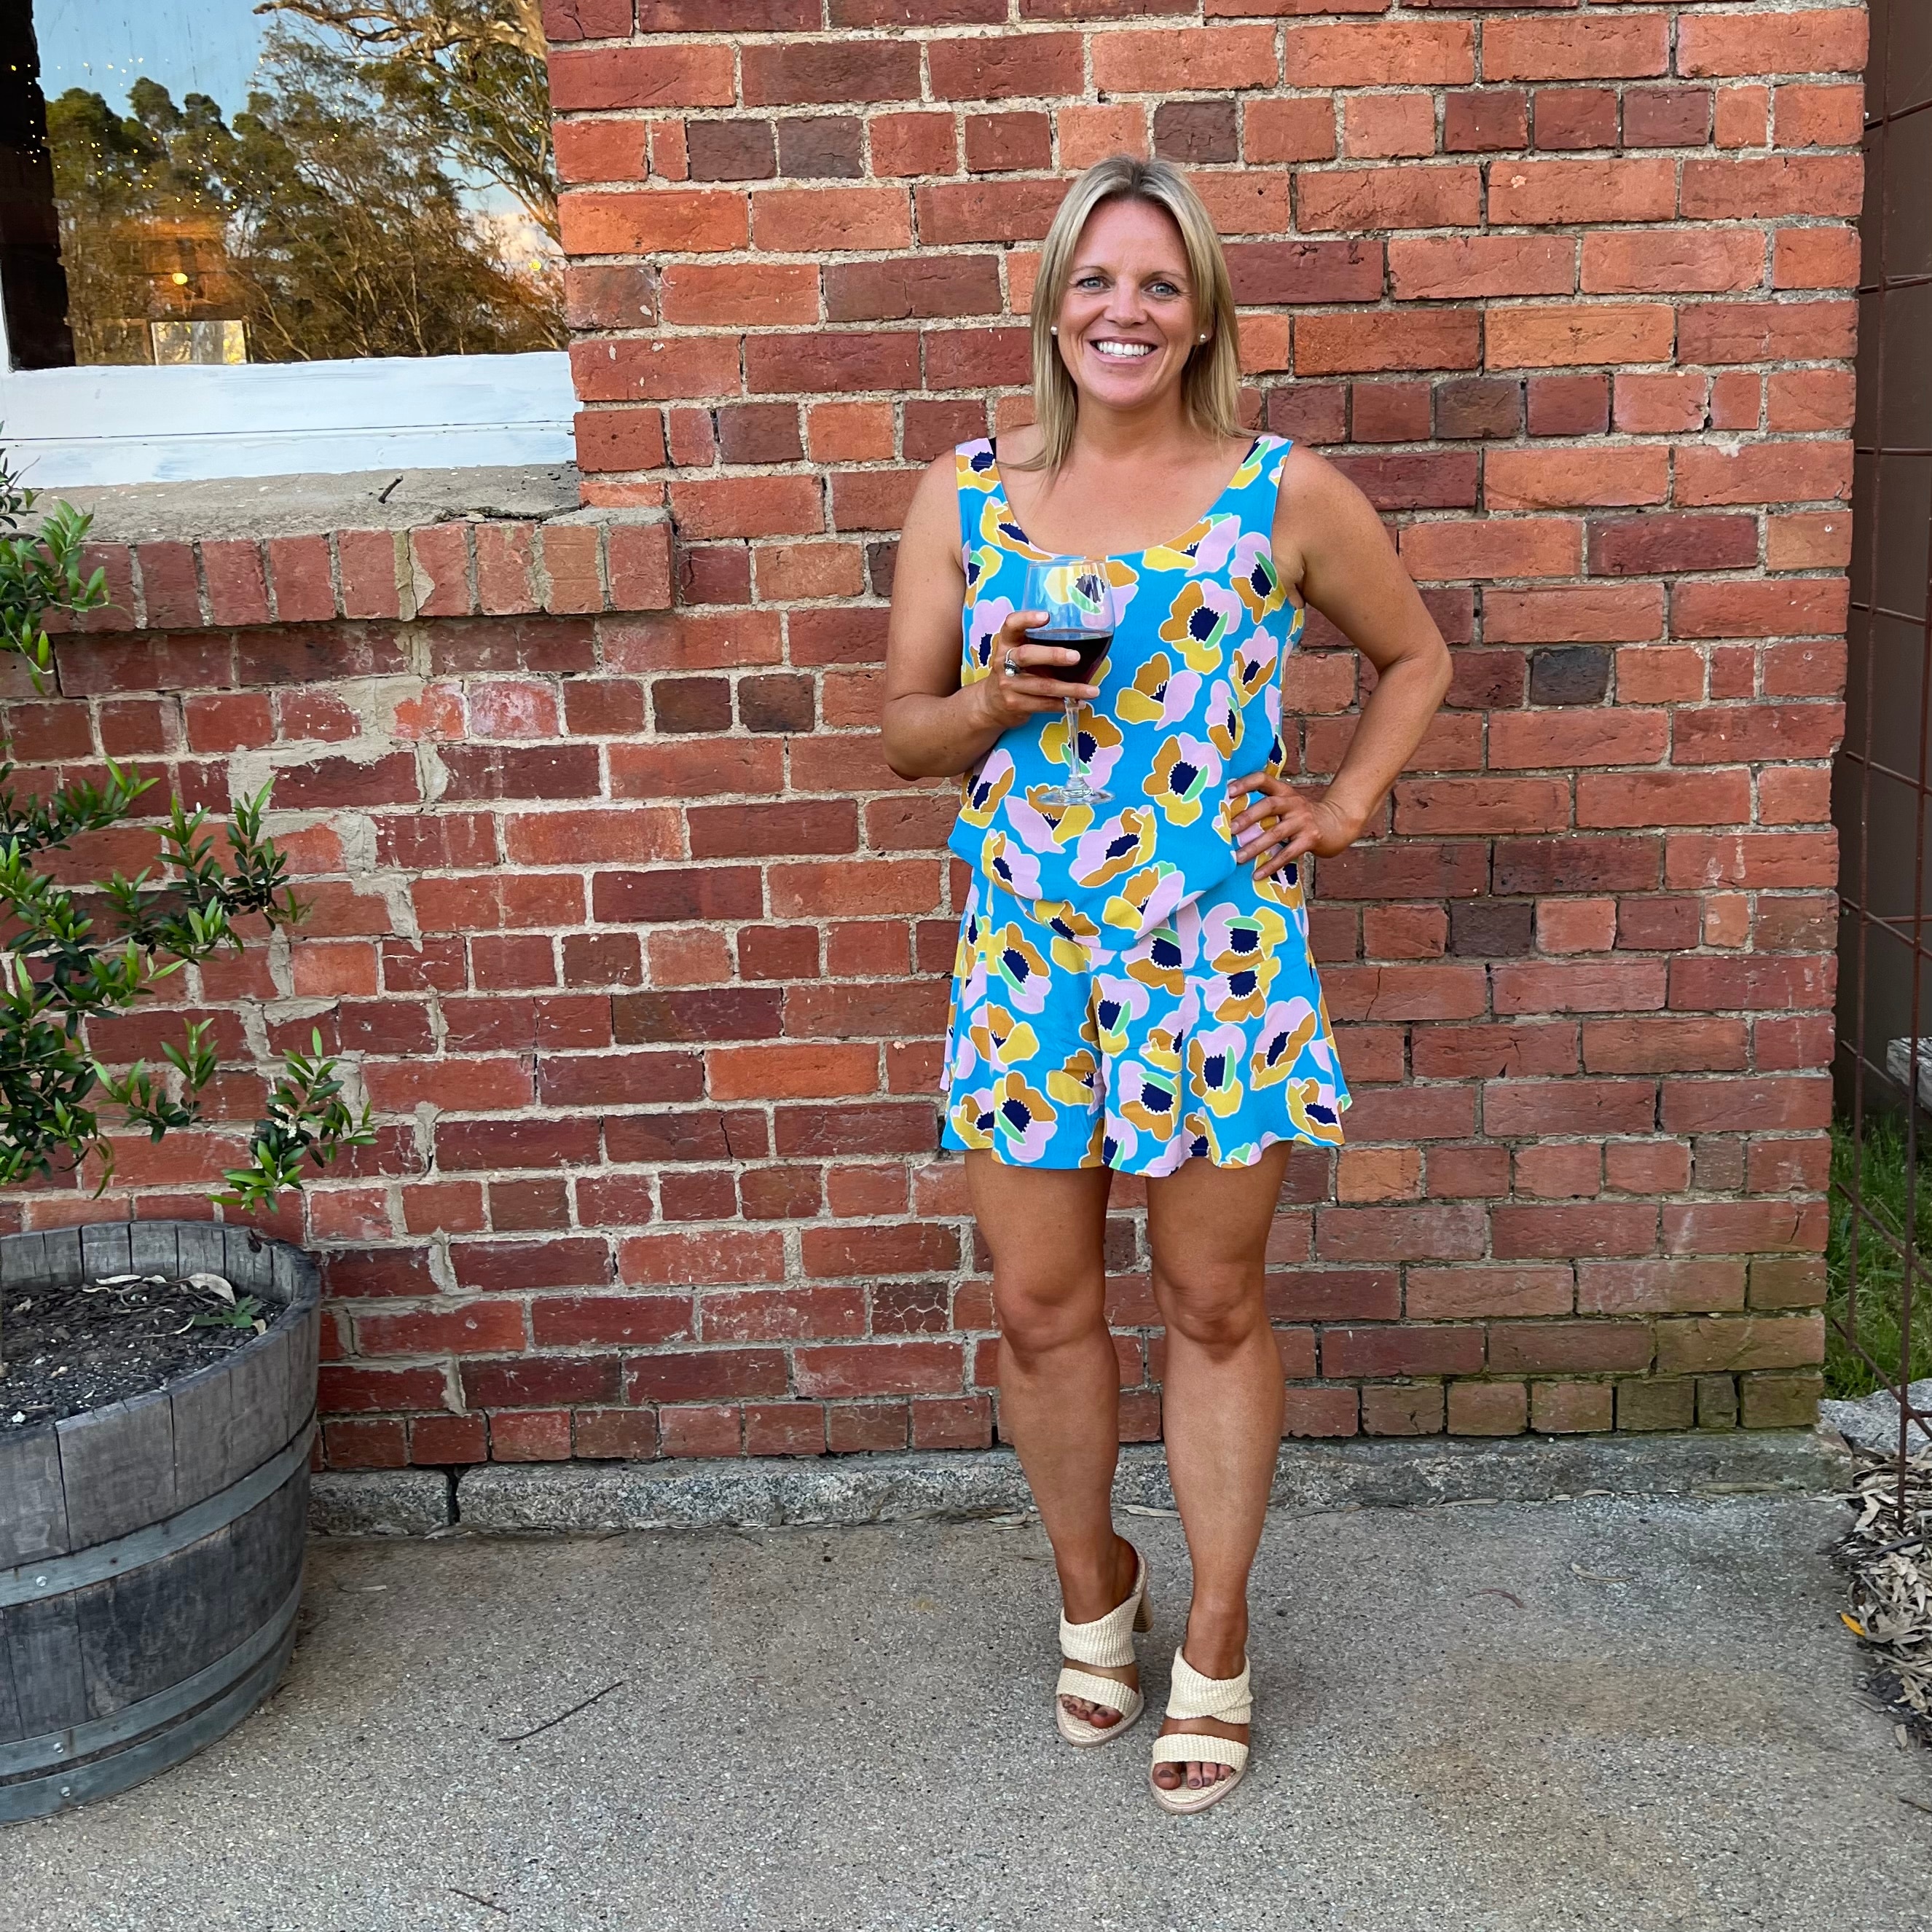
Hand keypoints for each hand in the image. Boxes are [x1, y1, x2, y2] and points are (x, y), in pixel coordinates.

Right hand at [967, 609, 1100, 732]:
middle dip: (1053, 655)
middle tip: (1075, 657)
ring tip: (1092, 691)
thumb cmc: (1014, 672)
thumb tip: (1081, 638)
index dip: (1026, 619)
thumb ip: (1037, 645)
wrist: (990, 704)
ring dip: (1070, 689)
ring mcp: (1008, 685)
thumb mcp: (1018, 654)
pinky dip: (1063, 704)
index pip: (1011, 625)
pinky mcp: (1015, 704)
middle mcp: (1004, 662)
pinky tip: (1079, 703)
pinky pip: (1044, 704)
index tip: (1046, 617)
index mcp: (1007, 643)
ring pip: (1042, 686)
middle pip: (1027, 655)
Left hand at [1225, 774, 1360, 878]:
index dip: (1245, 783)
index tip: (1227, 791)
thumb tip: (1230, 819)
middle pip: (1269, 805)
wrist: (1338, 823)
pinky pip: (1288, 853)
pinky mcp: (1311, 839)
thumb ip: (1266, 806)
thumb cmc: (1302, 817)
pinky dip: (1272, 864)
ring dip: (1255, 846)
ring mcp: (1303, 820)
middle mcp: (1294, 802)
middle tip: (1229, 830)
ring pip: (1276, 833)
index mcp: (1284, 792)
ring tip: (1238, 857)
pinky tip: (1257, 874)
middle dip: (1247, 817)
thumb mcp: (1288, 804)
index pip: (1263, 779)